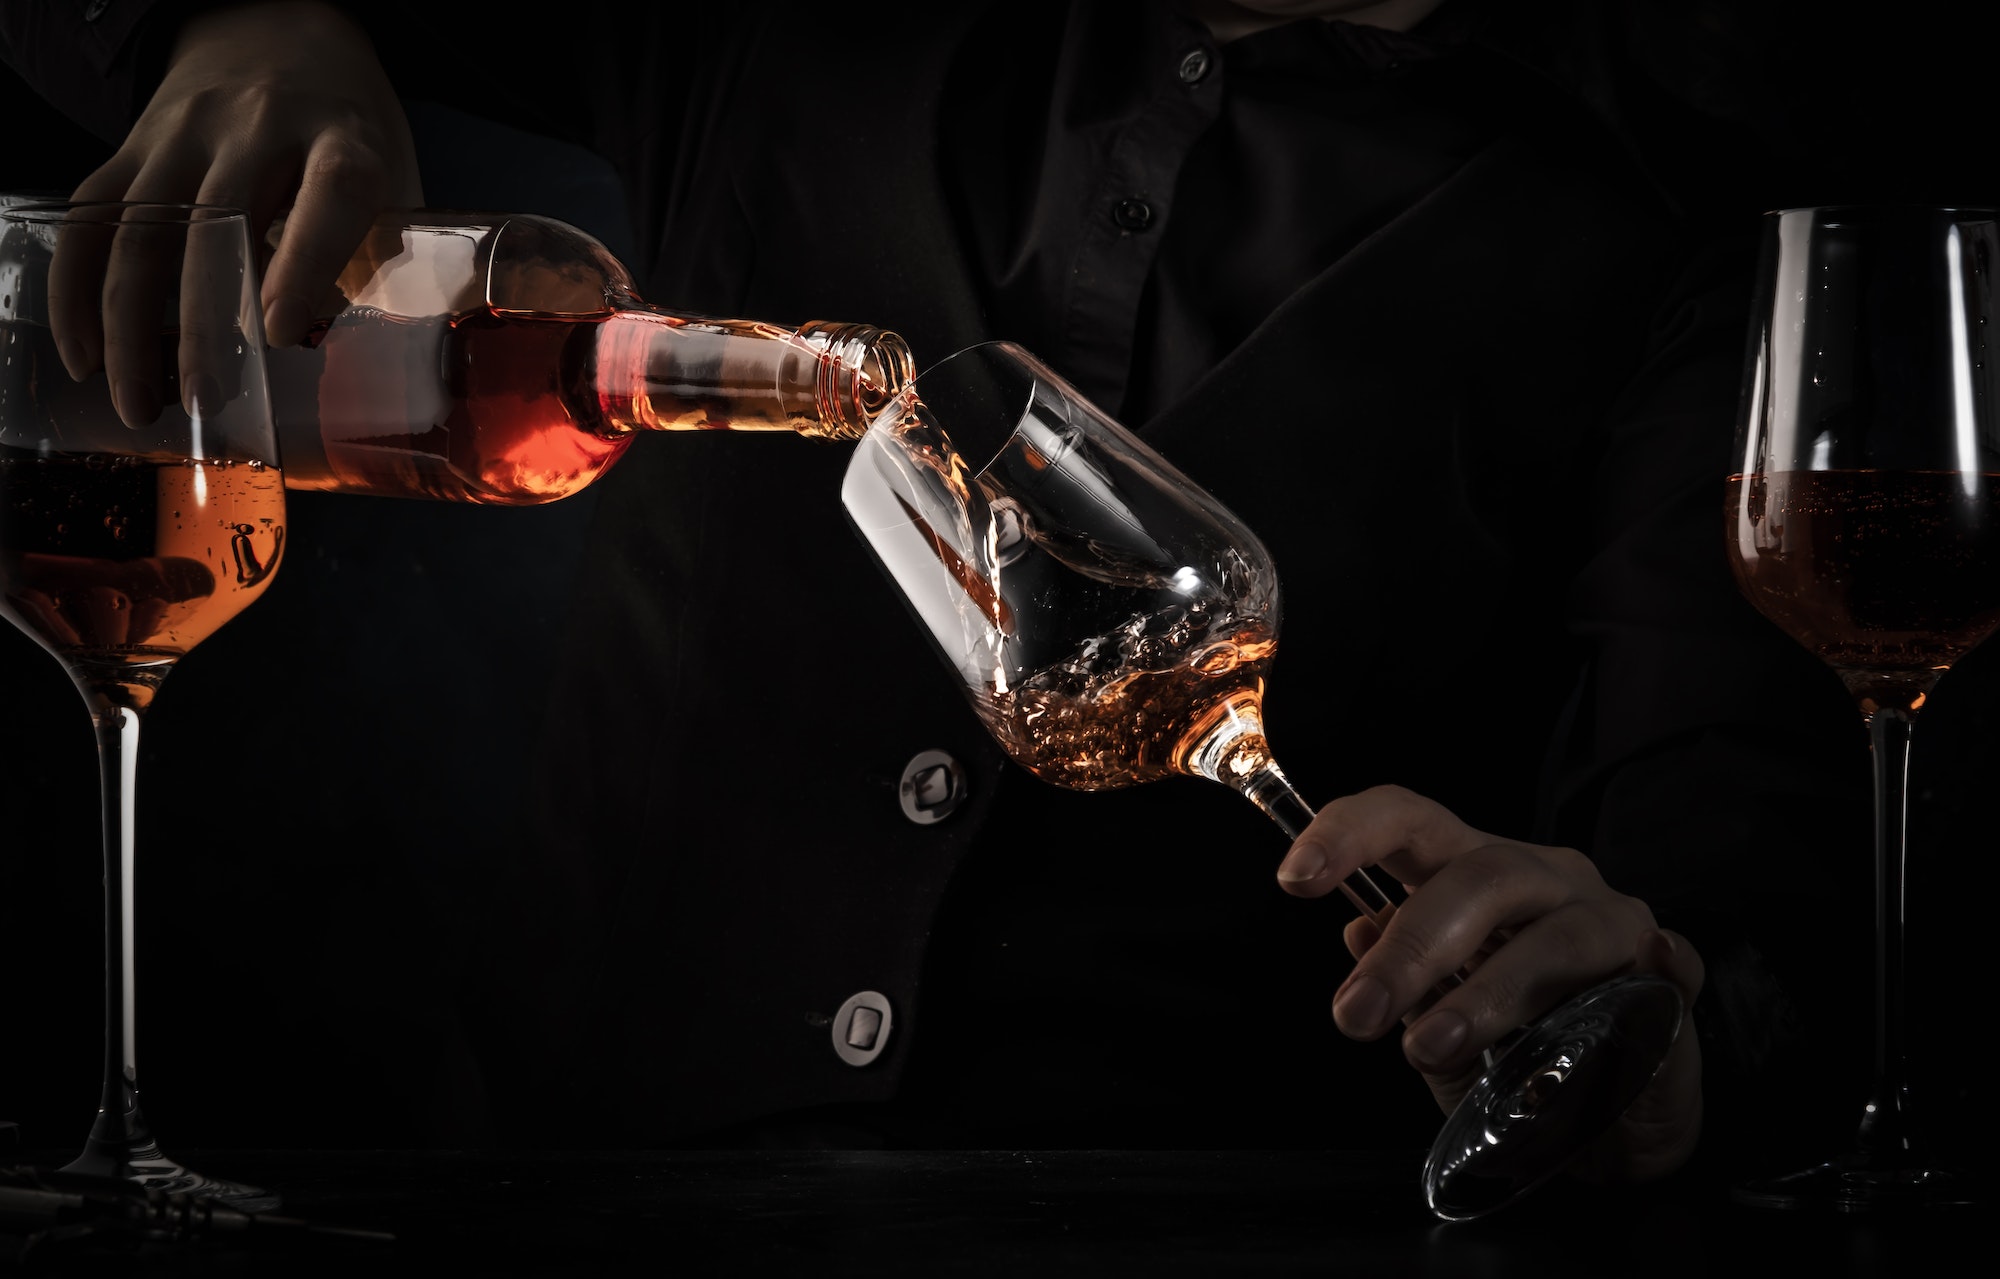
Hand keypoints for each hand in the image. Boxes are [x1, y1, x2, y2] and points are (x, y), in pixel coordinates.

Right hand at [57, 0, 419, 424]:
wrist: (276, 29)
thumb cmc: (347, 128)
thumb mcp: (394, 176)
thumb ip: (384, 256)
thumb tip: (362, 357)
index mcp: (342, 139)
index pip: (328, 194)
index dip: (303, 262)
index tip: (281, 333)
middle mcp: (258, 128)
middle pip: (216, 227)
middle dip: (202, 323)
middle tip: (202, 400)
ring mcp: (185, 132)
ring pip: (142, 231)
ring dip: (128, 325)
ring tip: (136, 400)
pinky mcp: (133, 143)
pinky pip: (93, 217)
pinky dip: (77, 288)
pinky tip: (83, 351)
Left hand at [1274, 784, 1704, 1181]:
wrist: (1612, 1125)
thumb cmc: (1518, 1057)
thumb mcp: (1440, 1029)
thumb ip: (1404, 988)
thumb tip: (1358, 937)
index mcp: (1471, 876)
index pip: (1408, 823)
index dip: (1349, 834)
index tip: (1294, 877)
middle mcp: (1541, 879)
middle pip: (1477, 876)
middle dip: (1409, 947)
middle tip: (1356, 1016)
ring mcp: (1610, 922)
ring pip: (1553, 931)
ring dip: (1488, 990)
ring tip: (1432, 1046)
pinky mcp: (1671, 978)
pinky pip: (1670, 962)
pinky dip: (1658, 966)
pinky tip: (1649, 972)